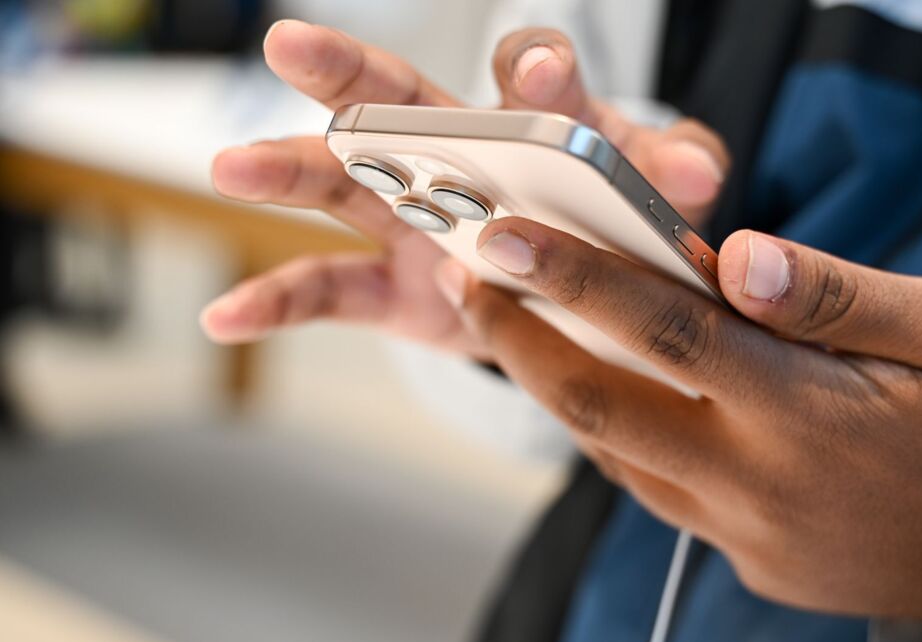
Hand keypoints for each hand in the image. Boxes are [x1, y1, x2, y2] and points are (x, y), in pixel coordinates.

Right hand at [201, 21, 728, 356]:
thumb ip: (673, 174)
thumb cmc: (620, 223)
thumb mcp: (657, 196)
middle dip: (351, 75)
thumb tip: (696, 177)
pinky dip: (278, 301)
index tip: (541, 75)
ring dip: (289, 172)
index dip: (534, 72)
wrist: (586, 296)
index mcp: (531, 120)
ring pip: (345, 185)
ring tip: (233, 166)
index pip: (528, 73)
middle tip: (292, 45)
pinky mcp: (395, 289)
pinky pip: (329, 290)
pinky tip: (224, 317)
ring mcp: (414, 222)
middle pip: (399, 103)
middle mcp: (456, 155)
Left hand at [432, 217, 921, 620]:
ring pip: (623, 458)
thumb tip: (738, 256)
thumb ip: (830, 294)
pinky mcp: (752, 561)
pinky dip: (625, 440)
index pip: (669, 331)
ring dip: (564, 392)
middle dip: (525, 344)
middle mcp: (762, 483)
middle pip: (606, 409)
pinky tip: (613, 396)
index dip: (578, 279)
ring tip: (527, 329)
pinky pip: (663, 495)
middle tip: (479, 285)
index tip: (507, 239)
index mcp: (808, 412)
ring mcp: (750, 535)